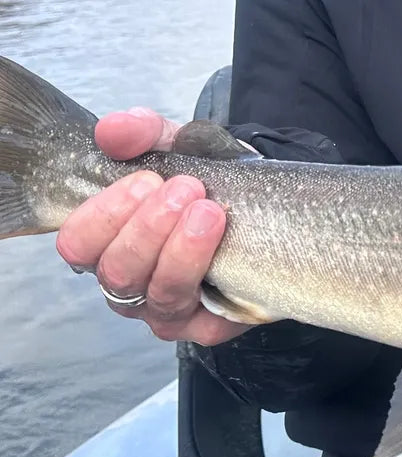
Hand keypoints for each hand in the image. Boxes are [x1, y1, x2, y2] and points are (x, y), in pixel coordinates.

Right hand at [55, 108, 250, 345]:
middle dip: (148, 229)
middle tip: (186, 189)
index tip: (145, 180)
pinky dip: (211, 277)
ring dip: (182, 250)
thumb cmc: (207, 181)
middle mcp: (130, 282)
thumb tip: (113, 130)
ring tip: (210, 211)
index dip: (104, 215)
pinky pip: (201, 317)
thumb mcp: (177, 146)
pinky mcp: (207, 326)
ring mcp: (166, 309)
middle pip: (116, 272)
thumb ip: (143, 133)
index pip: (78, 243)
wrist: (267, 203)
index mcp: (109, 241)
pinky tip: (225, 245)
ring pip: (158, 294)